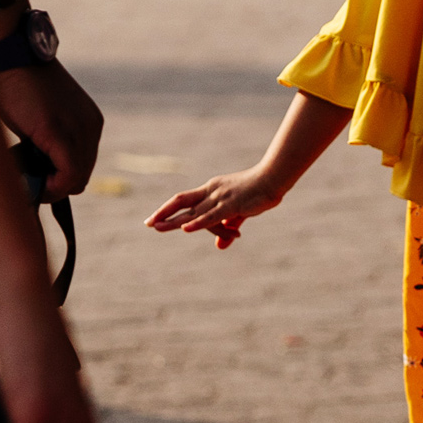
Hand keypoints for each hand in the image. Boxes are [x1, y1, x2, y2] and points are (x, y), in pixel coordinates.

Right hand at [0, 59, 103, 195]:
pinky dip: (51, 186)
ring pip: (76, 179)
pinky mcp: (58, 133)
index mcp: (89, 121)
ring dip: (51, 187)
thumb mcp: (43, 117)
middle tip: (29, 181)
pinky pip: (68, 175)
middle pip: (81, 175)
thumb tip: (40, 174)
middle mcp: (90, 126)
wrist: (10, 56)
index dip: (61, 179)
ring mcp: (77, 129)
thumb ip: (49, 142)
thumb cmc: (17, 84)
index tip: (37, 179)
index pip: (83, 165)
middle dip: (56, 184)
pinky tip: (32, 182)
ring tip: (27, 179)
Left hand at [146, 167, 285, 248]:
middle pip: (181, 202)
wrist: (274, 177)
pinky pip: (211, 216)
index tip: (154, 218)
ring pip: (193, 212)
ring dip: (173, 221)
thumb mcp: (240, 213)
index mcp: (212, 190)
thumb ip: (228, 228)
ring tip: (156, 227)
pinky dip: (197, 223)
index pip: (185, 199)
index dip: (168, 208)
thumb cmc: (259, 192)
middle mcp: (212, 192)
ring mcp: (220, 198)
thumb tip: (220, 245)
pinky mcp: (232, 205)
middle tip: (147, 223)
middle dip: (163, 213)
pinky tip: (185, 229)